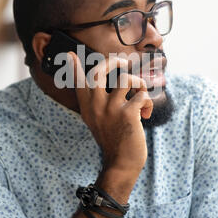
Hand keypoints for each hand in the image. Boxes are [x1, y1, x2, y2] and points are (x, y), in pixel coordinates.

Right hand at [67, 51, 152, 173]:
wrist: (122, 163)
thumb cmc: (113, 139)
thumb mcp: (98, 120)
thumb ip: (97, 102)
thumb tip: (104, 83)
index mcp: (87, 107)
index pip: (79, 83)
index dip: (74, 67)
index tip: (70, 54)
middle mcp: (95, 106)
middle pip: (99, 71)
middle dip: (114, 61)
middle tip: (124, 62)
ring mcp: (110, 109)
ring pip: (126, 79)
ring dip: (139, 84)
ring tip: (140, 95)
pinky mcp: (127, 114)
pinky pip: (142, 95)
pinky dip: (147, 102)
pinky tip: (145, 114)